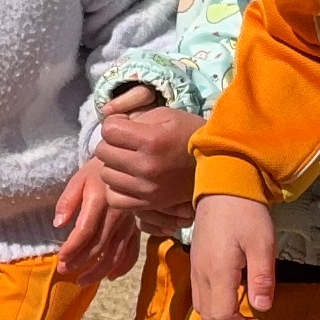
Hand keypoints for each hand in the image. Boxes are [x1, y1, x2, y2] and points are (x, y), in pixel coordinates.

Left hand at [52, 163, 144, 286]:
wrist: (127, 165)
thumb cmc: (98, 172)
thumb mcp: (78, 179)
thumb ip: (67, 201)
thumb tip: (58, 224)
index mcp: (100, 201)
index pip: (85, 230)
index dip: (72, 248)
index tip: (61, 259)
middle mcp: (117, 215)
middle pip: (99, 246)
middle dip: (80, 262)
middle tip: (64, 271)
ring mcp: (129, 223)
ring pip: (115, 254)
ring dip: (98, 271)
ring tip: (81, 281)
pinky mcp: (136, 228)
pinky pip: (132, 252)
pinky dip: (122, 267)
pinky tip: (109, 276)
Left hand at [95, 96, 197, 226]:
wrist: (216, 164)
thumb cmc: (189, 134)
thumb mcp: (166, 115)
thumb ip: (135, 118)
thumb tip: (110, 126)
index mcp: (151, 140)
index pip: (108, 130)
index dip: (113, 125)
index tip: (125, 127)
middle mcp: (146, 166)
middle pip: (103, 152)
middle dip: (111, 144)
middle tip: (125, 144)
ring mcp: (146, 188)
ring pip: (106, 175)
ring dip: (113, 166)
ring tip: (128, 162)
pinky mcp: (148, 204)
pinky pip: (114, 198)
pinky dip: (117, 188)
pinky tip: (128, 180)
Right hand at [186, 192, 276, 319]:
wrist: (223, 185)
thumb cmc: (246, 213)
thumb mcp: (262, 244)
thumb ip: (261, 278)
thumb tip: (263, 308)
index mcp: (218, 272)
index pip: (222, 315)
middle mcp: (201, 274)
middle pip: (208, 316)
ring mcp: (195, 267)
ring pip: (200, 307)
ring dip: (220, 318)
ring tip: (241, 313)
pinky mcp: (195, 261)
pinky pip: (198, 293)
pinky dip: (213, 304)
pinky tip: (230, 295)